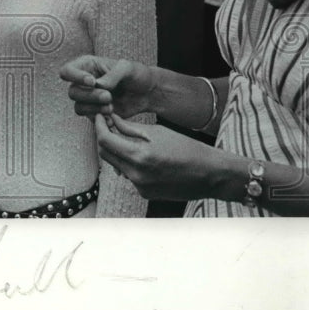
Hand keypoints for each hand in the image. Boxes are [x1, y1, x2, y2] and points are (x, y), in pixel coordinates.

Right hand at [62, 55, 155, 118]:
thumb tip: (98, 86)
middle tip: (109, 97)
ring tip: (112, 108)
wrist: (148, 93)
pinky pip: (90, 119)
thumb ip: (112, 75)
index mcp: (87, 66)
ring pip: (78, 108)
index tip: (93, 82)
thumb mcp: (127, 68)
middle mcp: (84, 83)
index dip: (75, 77)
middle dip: (90, 96)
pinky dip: (101, 119)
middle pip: (72, 92)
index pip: (66, 71)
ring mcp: (89, 99)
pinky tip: (113, 118)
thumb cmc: (137, 74)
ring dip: (94, 109)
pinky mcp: (96, 112)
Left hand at [94, 114, 227, 201]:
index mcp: (139, 155)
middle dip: (104, 138)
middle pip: (105, 154)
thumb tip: (111, 120)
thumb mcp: (157, 132)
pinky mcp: (145, 193)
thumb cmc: (186, 148)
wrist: (209, 174)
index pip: (105, 140)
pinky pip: (128, 175)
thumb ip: (130, 128)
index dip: (99, 126)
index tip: (100, 116)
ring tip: (126, 138)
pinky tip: (141, 156)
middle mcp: (136, 174)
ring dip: (116, 151)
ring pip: (116, 165)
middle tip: (109, 125)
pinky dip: (129, 163)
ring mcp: (140, 186)